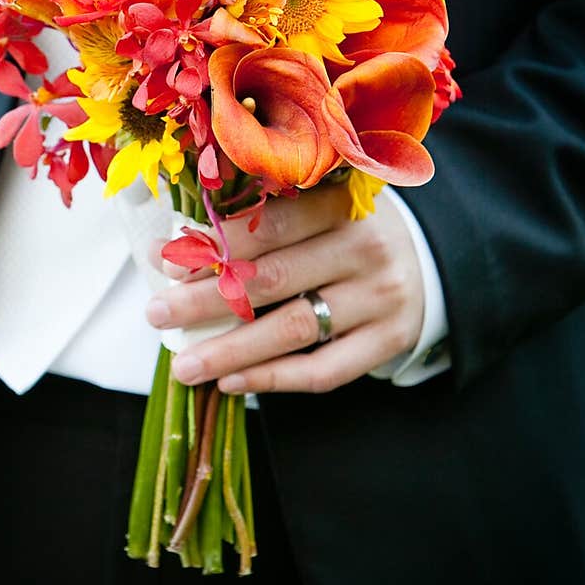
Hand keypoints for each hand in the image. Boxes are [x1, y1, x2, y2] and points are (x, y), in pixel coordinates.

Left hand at [145, 184, 425, 393]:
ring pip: (294, 329)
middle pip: (274, 280)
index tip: (168, 263)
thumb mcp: (319, 204)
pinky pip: (323, 370)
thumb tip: (173, 246)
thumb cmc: (349, 229)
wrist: (427, 260)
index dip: (217, 246)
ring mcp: (380, 299)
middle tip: (157, 315)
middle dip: (207, 300)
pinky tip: (231, 382)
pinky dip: (273, 379)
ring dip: (231, 350)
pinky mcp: (388, 341)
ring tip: (183, 366)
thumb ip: (260, 218)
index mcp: (344, 202)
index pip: (271, 226)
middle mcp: (367, 249)